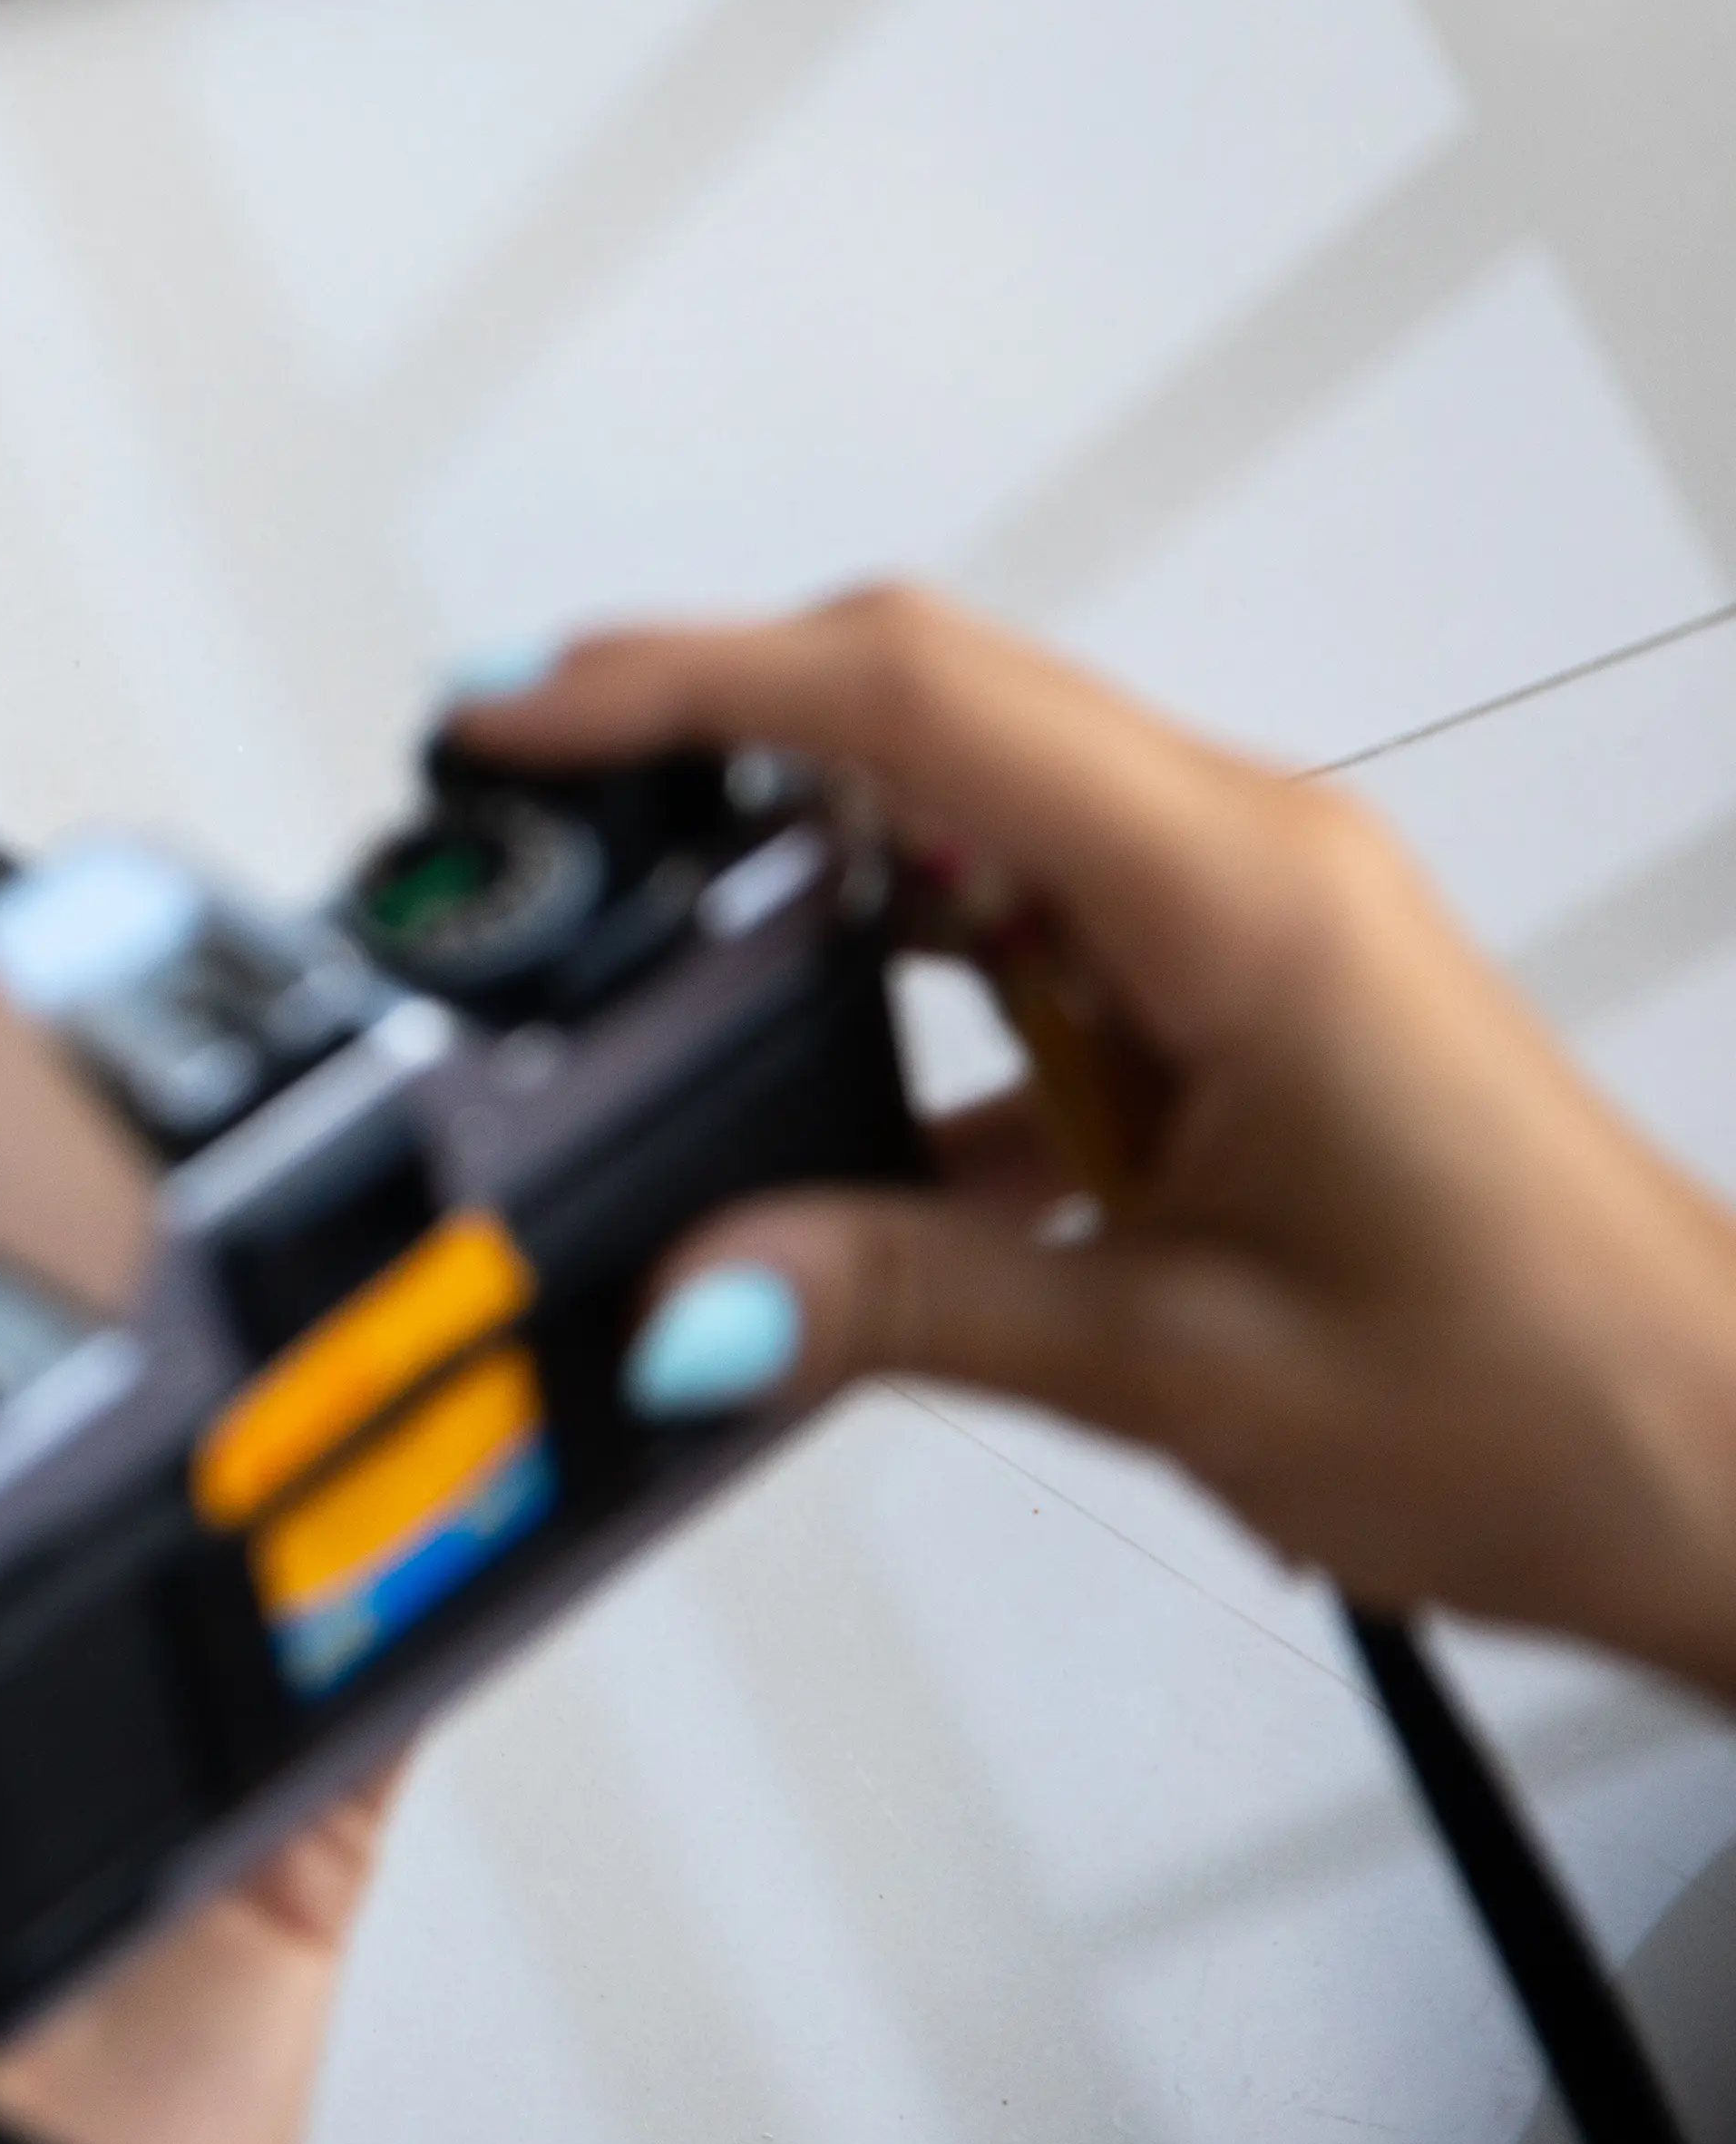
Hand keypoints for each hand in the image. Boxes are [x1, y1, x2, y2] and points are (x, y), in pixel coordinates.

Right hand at [454, 585, 1735, 1698]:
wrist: (1725, 1462)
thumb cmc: (1554, 1400)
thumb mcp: (1181, 1366)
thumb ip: (900, 1304)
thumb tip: (690, 1288)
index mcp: (1245, 902)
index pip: (915, 704)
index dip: (691, 681)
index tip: (527, 710)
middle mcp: (1251, 863)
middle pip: (926, 704)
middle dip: (706, 724)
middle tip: (531, 782)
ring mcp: (1247, 914)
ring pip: (969, 807)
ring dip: (808, 860)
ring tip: (656, 941)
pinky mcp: (1240, 985)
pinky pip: (1028, 922)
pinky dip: (903, 979)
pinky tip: (833, 1108)